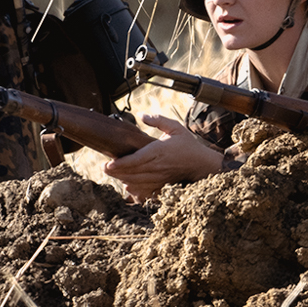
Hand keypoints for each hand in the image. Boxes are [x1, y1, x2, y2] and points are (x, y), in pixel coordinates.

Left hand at [103, 115, 224, 200]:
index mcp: (159, 151)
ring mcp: (159, 177)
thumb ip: (158, 120)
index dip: (121, 163)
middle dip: (116, 172)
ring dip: (123, 179)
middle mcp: (157, 166)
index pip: (136, 159)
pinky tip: (127, 186)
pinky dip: (135, 190)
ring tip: (113, 174)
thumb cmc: (188, 145)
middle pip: (132, 172)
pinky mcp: (162, 185)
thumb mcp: (175, 127)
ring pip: (136, 182)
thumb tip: (142, 115)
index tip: (108, 164)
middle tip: (105, 169)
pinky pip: (145, 191)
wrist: (202, 164)